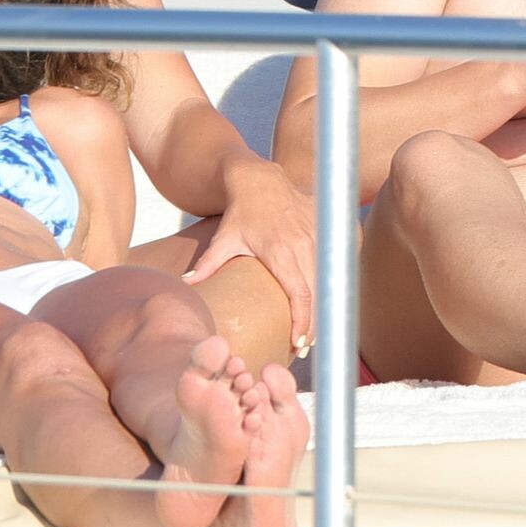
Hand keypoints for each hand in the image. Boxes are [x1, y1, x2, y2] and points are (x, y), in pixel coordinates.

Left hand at [183, 161, 317, 351]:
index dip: (303, 322)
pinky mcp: (328, 227)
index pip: (300, 295)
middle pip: (320, 293)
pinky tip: (328, 300)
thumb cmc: (241, 213)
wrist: (261, 179)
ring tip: (316, 331)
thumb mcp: (224, 239)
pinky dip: (335, 281)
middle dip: (316, 324)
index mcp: (281, 252)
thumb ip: (209, 264)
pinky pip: (339, 259)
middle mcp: (305, 244)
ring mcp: (320, 234)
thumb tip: (186, 284)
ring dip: (326, 305)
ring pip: (331, 279)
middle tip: (305, 347)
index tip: (298, 343)